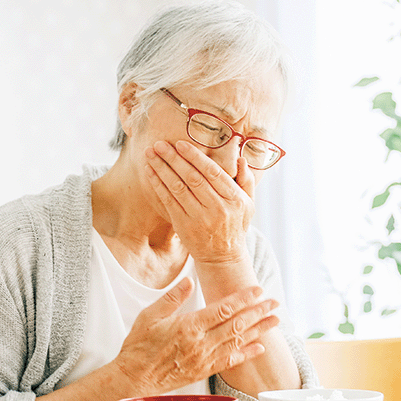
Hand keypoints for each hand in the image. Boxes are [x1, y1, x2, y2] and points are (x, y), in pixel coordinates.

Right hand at [113, 278, 279, 394]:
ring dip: (259, 330)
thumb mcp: (149, 316)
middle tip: (275, 302)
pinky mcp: (204, 370)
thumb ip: (172, 298)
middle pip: (237, 324)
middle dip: (258, 312)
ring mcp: (204, 358)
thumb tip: (188, 281)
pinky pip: (231, 361)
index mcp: (189, 326)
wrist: (134, 378)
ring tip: (275, 320)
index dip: (243, 298)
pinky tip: (260, 347)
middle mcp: (201, 343)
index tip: (258, 290)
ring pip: (238, 341)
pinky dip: (247, 353)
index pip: (223, 309)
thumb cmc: (139, 347)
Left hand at [145, 140, 255, 264]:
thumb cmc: (235, 225)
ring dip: (162, 169)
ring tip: (151, 154)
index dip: (195, 157)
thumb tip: (241, 158)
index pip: (213, 173)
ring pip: (178, 188)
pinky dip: (158, 185)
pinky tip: (150, 172)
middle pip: (192, 178)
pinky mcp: (184, 225)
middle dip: (174, 159)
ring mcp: (199, 218)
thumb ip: (247, 180)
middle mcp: (217, 208)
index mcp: (234, 199)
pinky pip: (169, 201)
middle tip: (160, 144)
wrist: (223, 257)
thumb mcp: (249, 204)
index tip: (181, 144)